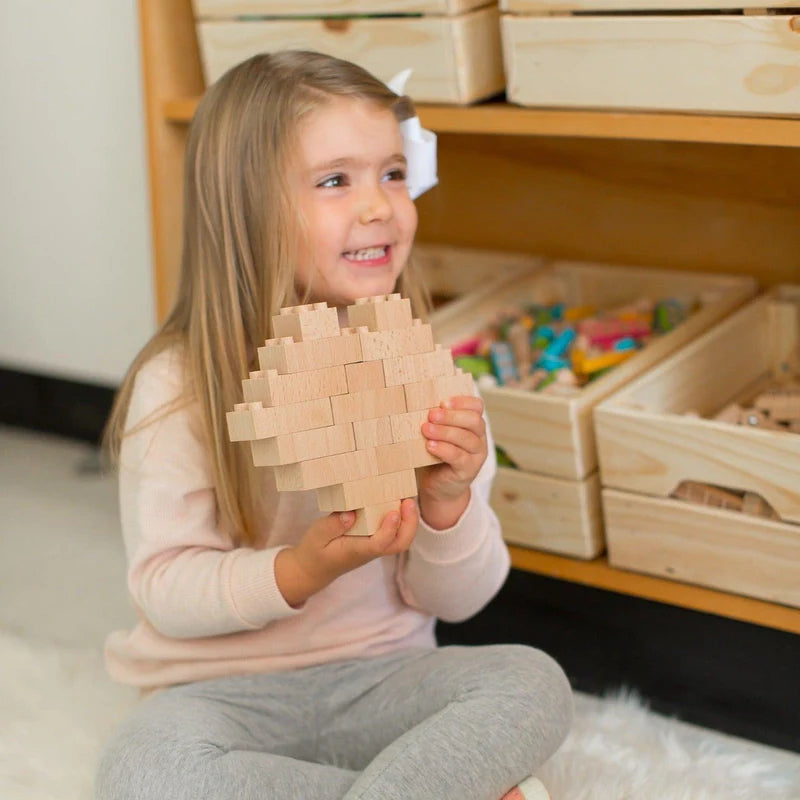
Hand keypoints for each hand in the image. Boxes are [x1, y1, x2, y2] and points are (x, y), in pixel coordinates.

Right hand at [275, 498, 418, 607]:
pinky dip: (401, 520)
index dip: (389, 529)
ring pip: (400, 540)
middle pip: (399, 544)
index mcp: (355, 551)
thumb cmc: (314, 551)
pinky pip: (394, 533)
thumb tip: (351, 514)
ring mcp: (374, 547)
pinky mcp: (374, 541)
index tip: (393, 512)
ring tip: (407, 499)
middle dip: (409, 524)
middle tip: (409, 501)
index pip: (379, 544)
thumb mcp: (316, 536)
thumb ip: (332, 525)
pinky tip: (398, 502)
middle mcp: (369, 550)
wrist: (314, 569)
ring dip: (408, 521)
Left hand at [417, 395, 487, 528]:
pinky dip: (444, 449)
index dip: (462, 401)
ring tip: (426, 429)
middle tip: (431, 415)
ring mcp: (476, 455)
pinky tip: (430, 446)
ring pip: (466, 438)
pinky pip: (459, 457)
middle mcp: (479, 438)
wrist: (438, 485)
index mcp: (473, 424)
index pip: (477, 406)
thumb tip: (418, 404)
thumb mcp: (437, 433)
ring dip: (445, 432)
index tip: (442, 402)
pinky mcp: (469, 470)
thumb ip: (435, 420)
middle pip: (474, 421)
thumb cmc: (435, 454)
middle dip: (451, 416)